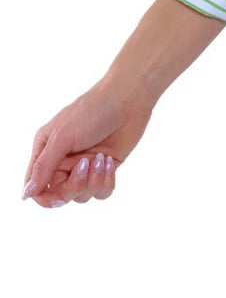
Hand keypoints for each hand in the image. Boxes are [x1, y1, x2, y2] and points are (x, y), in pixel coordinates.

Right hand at [21, 77, 154, 208]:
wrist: (128, 99)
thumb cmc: (92, 110)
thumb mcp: (63, 137)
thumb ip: (44, 166)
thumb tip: (26, 194)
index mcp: (46, 150)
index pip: (36, 187)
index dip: (46, 198)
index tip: (59, 197)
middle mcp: (63, 161)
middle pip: (60, 196)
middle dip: (75, 186)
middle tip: (85, 164)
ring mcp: (84, 166)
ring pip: (82, 196)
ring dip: (94, 181)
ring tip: (102, 158)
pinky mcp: (104, 169)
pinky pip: (101, 192)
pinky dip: (106, 181)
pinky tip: (110, 162)